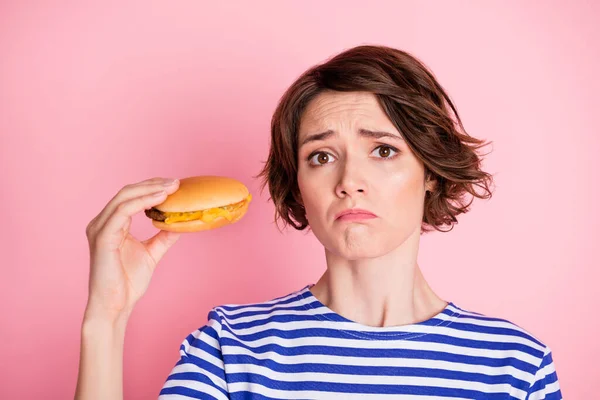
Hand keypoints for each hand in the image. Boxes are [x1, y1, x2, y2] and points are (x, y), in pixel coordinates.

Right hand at [84, 177, 180, 320]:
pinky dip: (142, 202)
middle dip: (153, 184)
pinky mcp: (102, 237)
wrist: (115, 307)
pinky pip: (122, 212)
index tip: (175, 185)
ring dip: (150, 190)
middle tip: (176, 182)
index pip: (131, 196)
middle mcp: (102, 223)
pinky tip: (159, 200)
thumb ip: (163, 237)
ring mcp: (99, 228)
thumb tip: (181, 223)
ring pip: (124, 197)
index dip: (152, 187)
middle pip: (127, 192)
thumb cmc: (127, 283)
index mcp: (111, 225)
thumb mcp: (152, 253)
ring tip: (172, 188)